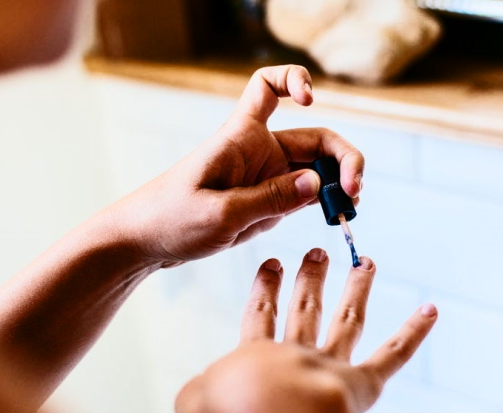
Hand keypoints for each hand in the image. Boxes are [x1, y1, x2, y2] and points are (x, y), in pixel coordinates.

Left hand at [109, 65, 364, 265]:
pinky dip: (329, 203)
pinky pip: (309, 195)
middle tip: (354, 192)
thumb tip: (318, 184)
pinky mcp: (271, 201)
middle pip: (317, 139)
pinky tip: (338, 218)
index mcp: (241, 136)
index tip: (309, 100)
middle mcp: (261, 150)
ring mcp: (269, 177)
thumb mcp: (219, 213)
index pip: (267, 87)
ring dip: (341, 184)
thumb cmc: (171, 218)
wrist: (148, 242)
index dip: (292, 80)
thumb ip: (269, 199)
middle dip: (343, 159)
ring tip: (350, 210)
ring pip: (320, 169)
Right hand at [174, 250, 437, 412]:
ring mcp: (331, 364)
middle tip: (317, 253)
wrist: (266, 412)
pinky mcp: (362, 383)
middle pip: (306, 308)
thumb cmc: (229, 411)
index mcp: (257, 356)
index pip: (261, 315)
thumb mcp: (195, 404)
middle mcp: (296, 354)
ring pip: (348, 320)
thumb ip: (198, 394)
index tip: (271, 264)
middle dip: (311, 278)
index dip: (265, 290)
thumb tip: (200, 396)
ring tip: (367, 262)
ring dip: (357, 289)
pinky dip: (414, 332)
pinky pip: (393, 354)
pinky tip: (432, 310)